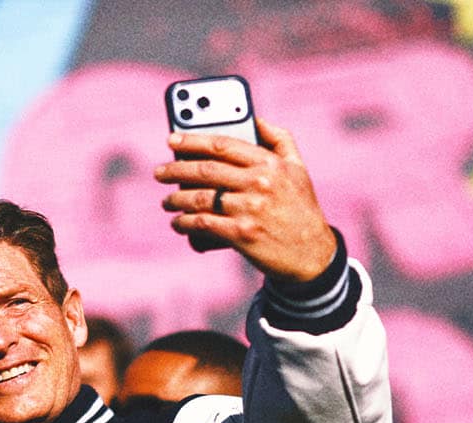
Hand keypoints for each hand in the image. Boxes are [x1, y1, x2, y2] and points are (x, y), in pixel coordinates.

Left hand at [154, 117, 336, 282]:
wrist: (312, 254)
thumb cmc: (301, 209)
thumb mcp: (298, 168)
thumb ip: (279, 139)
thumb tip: (256, 118)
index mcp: (269, 163)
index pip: (222, 145)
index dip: (192, 140)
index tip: (172, 139)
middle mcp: (259, 182)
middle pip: (206, 170)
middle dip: (175, 170)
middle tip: (160, 172)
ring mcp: (249, 209)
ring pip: (200, 197)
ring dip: (176, 199)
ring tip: (167, 201)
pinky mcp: (242, 234)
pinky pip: (203, 223)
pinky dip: (185, 222)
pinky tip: (178, 223)